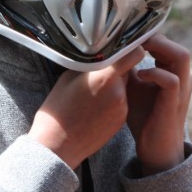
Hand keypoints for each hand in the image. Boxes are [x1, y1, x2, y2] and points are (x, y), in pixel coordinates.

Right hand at [29, 47, 144, 169]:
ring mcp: (122, 107)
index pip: (133, 53)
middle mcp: (119, 91)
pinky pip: (121, 101)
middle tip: (99, 69)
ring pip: (124, 85)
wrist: (57, 146)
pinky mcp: (121, 120)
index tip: (122, 45)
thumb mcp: (68, 78)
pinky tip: (95, 106)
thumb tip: (97, 54)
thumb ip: (89, 64)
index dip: (130, 47)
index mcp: (105, 76)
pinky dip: (112, 99)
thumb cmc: (58, 110)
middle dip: (116, 66)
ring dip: (114, 84)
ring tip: (93, 92)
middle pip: (128, 69)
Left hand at [125, 34, 191, 175]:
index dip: (149, 36)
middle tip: (131, 40)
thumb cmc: (144, 116)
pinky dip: (155, 73)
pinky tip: (139, 74)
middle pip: (176, 45)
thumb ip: (129, 67)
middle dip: (155, 39)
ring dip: (159, 49)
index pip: (168, 44)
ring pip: (181, 56)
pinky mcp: (175, 103)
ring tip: (137, 50)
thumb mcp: (133, 86)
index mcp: (174, 72)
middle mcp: (182, 77)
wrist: (154, 147)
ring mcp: (182, 90)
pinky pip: (171, 80)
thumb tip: (110, 49)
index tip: (126, 33)